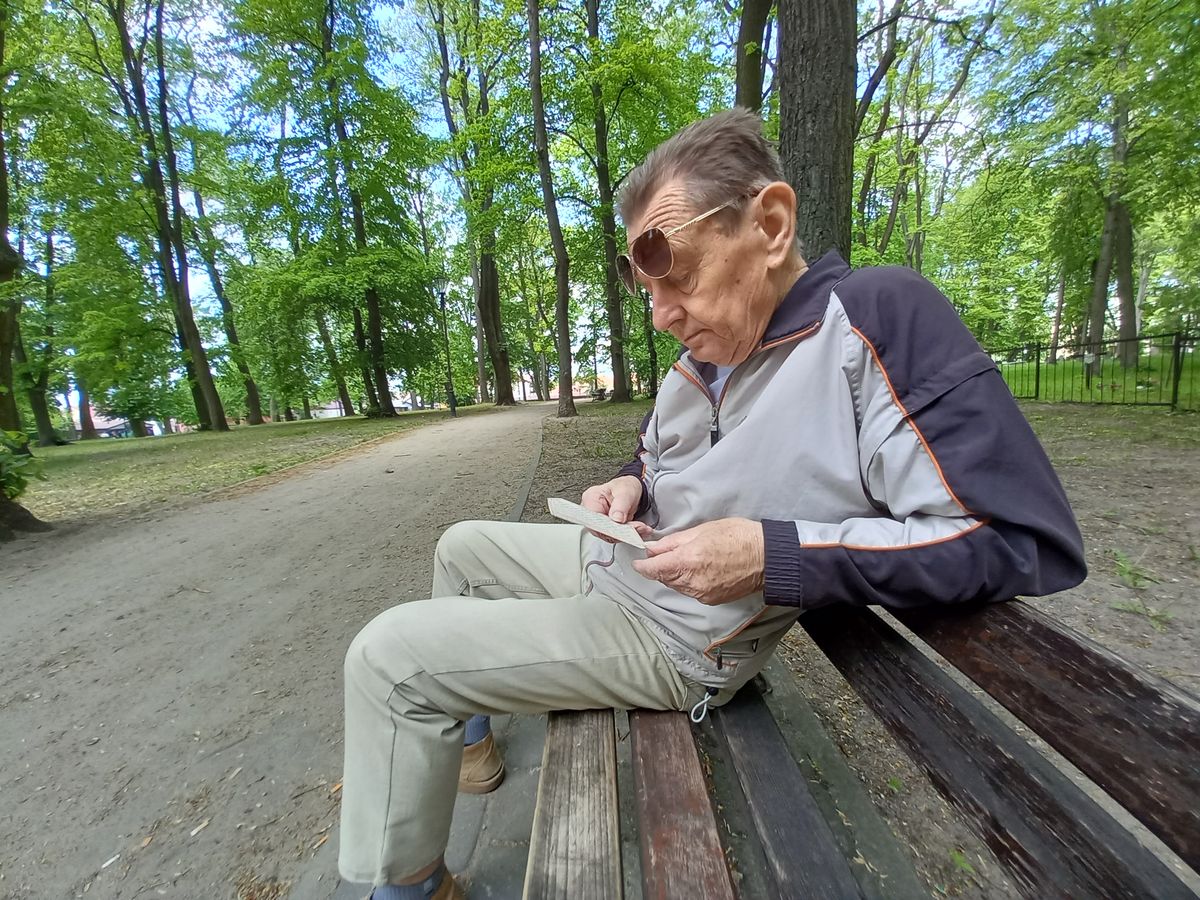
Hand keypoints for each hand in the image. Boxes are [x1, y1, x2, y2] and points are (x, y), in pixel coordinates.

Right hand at [581, 475, 645, 542]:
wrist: (630, 490)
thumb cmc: (625, 487)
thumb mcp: (626, 491)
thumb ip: (621, 505)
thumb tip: (616, 519)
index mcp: (591, 498)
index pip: (592, 519)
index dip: (607, 526)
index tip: (622, 527)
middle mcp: (591, 511)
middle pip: (601, 530)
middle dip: (622, 531)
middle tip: (638, 527)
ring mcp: (598, 521)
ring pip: (610, 535)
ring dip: (628, 534)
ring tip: (642, 528)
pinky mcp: (606, 528)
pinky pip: (616, 535)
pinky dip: (629, 534)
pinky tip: (640, 529)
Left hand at [632, 517, 764, 605]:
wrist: (766, 557)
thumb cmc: (738, 536)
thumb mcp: (701, 530)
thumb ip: (673, 542)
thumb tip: (653, 549)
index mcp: (687, 561)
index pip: (653, 569)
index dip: (642, 566)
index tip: (637, 562)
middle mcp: (692, 582)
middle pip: (664, 578)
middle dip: (661, 567)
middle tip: (665, 553)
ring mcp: (702, 594)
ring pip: (677, 586)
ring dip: (675, 575)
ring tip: (689, 559)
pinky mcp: (711, 600)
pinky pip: (691, 591)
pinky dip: (689, 582)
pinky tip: (700, 569)